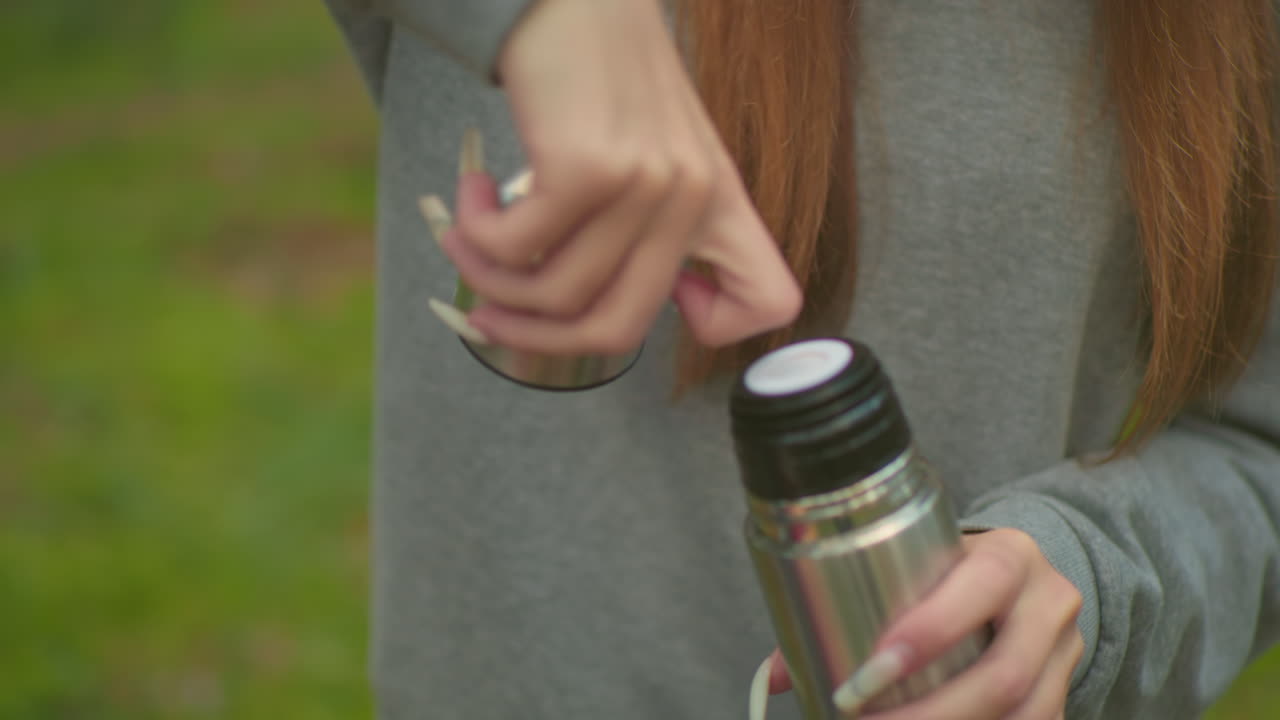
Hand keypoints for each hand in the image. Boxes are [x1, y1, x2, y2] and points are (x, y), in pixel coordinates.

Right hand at [439, 0, 801, 354]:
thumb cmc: (600, 78)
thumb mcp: (653, 154)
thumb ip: (650, 227)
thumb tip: (591, 306)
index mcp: (718, 201)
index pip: (768, 300)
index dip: (718, 326)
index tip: (664, 302)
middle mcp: (692, 198)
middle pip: (618, 331)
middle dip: (536, 340)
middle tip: (490, 317)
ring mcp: (643, 184)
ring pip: (552, 295)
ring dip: (488, 280)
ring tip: (466, 241)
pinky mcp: (587, 168)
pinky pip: (514, 248)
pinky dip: (476, 237)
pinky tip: (471, 196)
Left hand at [768, 529, 1084, 719]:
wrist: (1023, 581)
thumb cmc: (950, 575)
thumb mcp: (917, 569)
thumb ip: (850, 610)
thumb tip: (777, 677)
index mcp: (1009, 554)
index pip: (980, 585)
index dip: (928, 633)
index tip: (866, 675)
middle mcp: (1048, 600)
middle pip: (1003, 673)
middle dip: (929, 713)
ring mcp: (1066, 654)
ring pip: (1025, 713)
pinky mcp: (1067, 692)